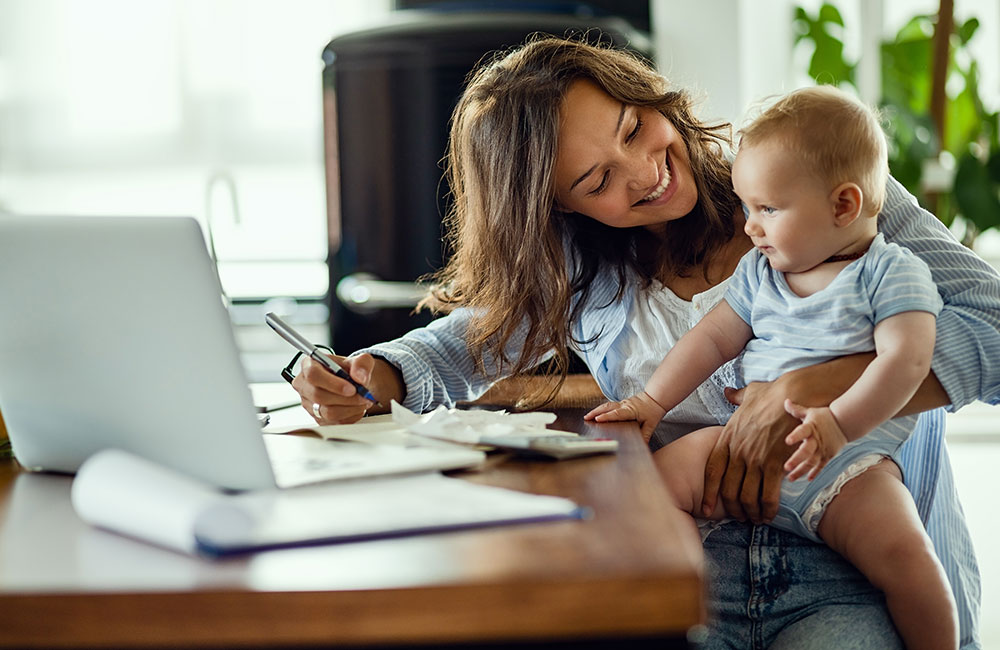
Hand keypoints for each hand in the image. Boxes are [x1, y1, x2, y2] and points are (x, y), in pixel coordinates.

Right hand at [291, 352, 376, 424]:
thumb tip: (360, 377)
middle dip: (346, 398)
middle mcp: (305, 385)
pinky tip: (357, 408)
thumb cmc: (351, 370)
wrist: (354, 384)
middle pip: (319, 396)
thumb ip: (362, 364)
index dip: (332, 383)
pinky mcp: (318, 418)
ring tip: (363, 401)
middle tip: (363, 396)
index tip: (352, 388)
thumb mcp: (361, 360)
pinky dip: (351, 416)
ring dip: (351, 408)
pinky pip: (334, 422)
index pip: (313, 374)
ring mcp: (309, 403)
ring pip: (327, 412)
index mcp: (309, 364)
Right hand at [584, 392, 665, 442]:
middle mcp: (624, 405)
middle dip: (595, 412)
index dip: (607, 417)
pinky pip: (609, 406)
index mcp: (631, 410)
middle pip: (607, 407)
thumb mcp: (651, 424)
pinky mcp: (621, 403)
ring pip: (606, 405)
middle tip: (586, 418)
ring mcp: (622, 403)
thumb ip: (646, 435)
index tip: (597, 419)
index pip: (617, 414)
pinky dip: (601, 409)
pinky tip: (596, 414)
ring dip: (596, 410)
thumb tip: (642, 445)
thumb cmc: (653, 410)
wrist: (656, 397)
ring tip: (587, 416)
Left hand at [701, 382, 798, 522]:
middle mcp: (738, 452)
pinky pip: (768, 494)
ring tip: (755, 519)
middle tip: (739, 517)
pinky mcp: (775, 464)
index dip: (709, 493)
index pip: (712, 472)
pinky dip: (768, 509)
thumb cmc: (772, 394)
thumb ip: (736, 397)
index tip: (707, 509)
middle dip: (732, 509)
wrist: (794, 395)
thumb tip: (728, 392)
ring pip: (747, 496)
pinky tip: (770, 514)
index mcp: (727, 438)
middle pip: (728, 490)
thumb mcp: (748, 394)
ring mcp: (755, 459)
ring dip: (750, 512)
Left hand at [783, 400, 847, 480]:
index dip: (795, 436)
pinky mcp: (828, 455)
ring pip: (812, 462)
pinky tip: (807, 479)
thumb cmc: (824, 417)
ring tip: (790, 478)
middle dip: (796, 460)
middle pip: (806, 451)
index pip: (802, 431)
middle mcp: (817, 440)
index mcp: (811, 428)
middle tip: (786, 467)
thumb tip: (785, 401)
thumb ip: (797, 410)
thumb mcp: (810, 412)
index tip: (787, 441)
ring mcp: (823, 449)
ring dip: (801, 470)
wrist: (845, 423)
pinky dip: (815, 472)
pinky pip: (821, 466)